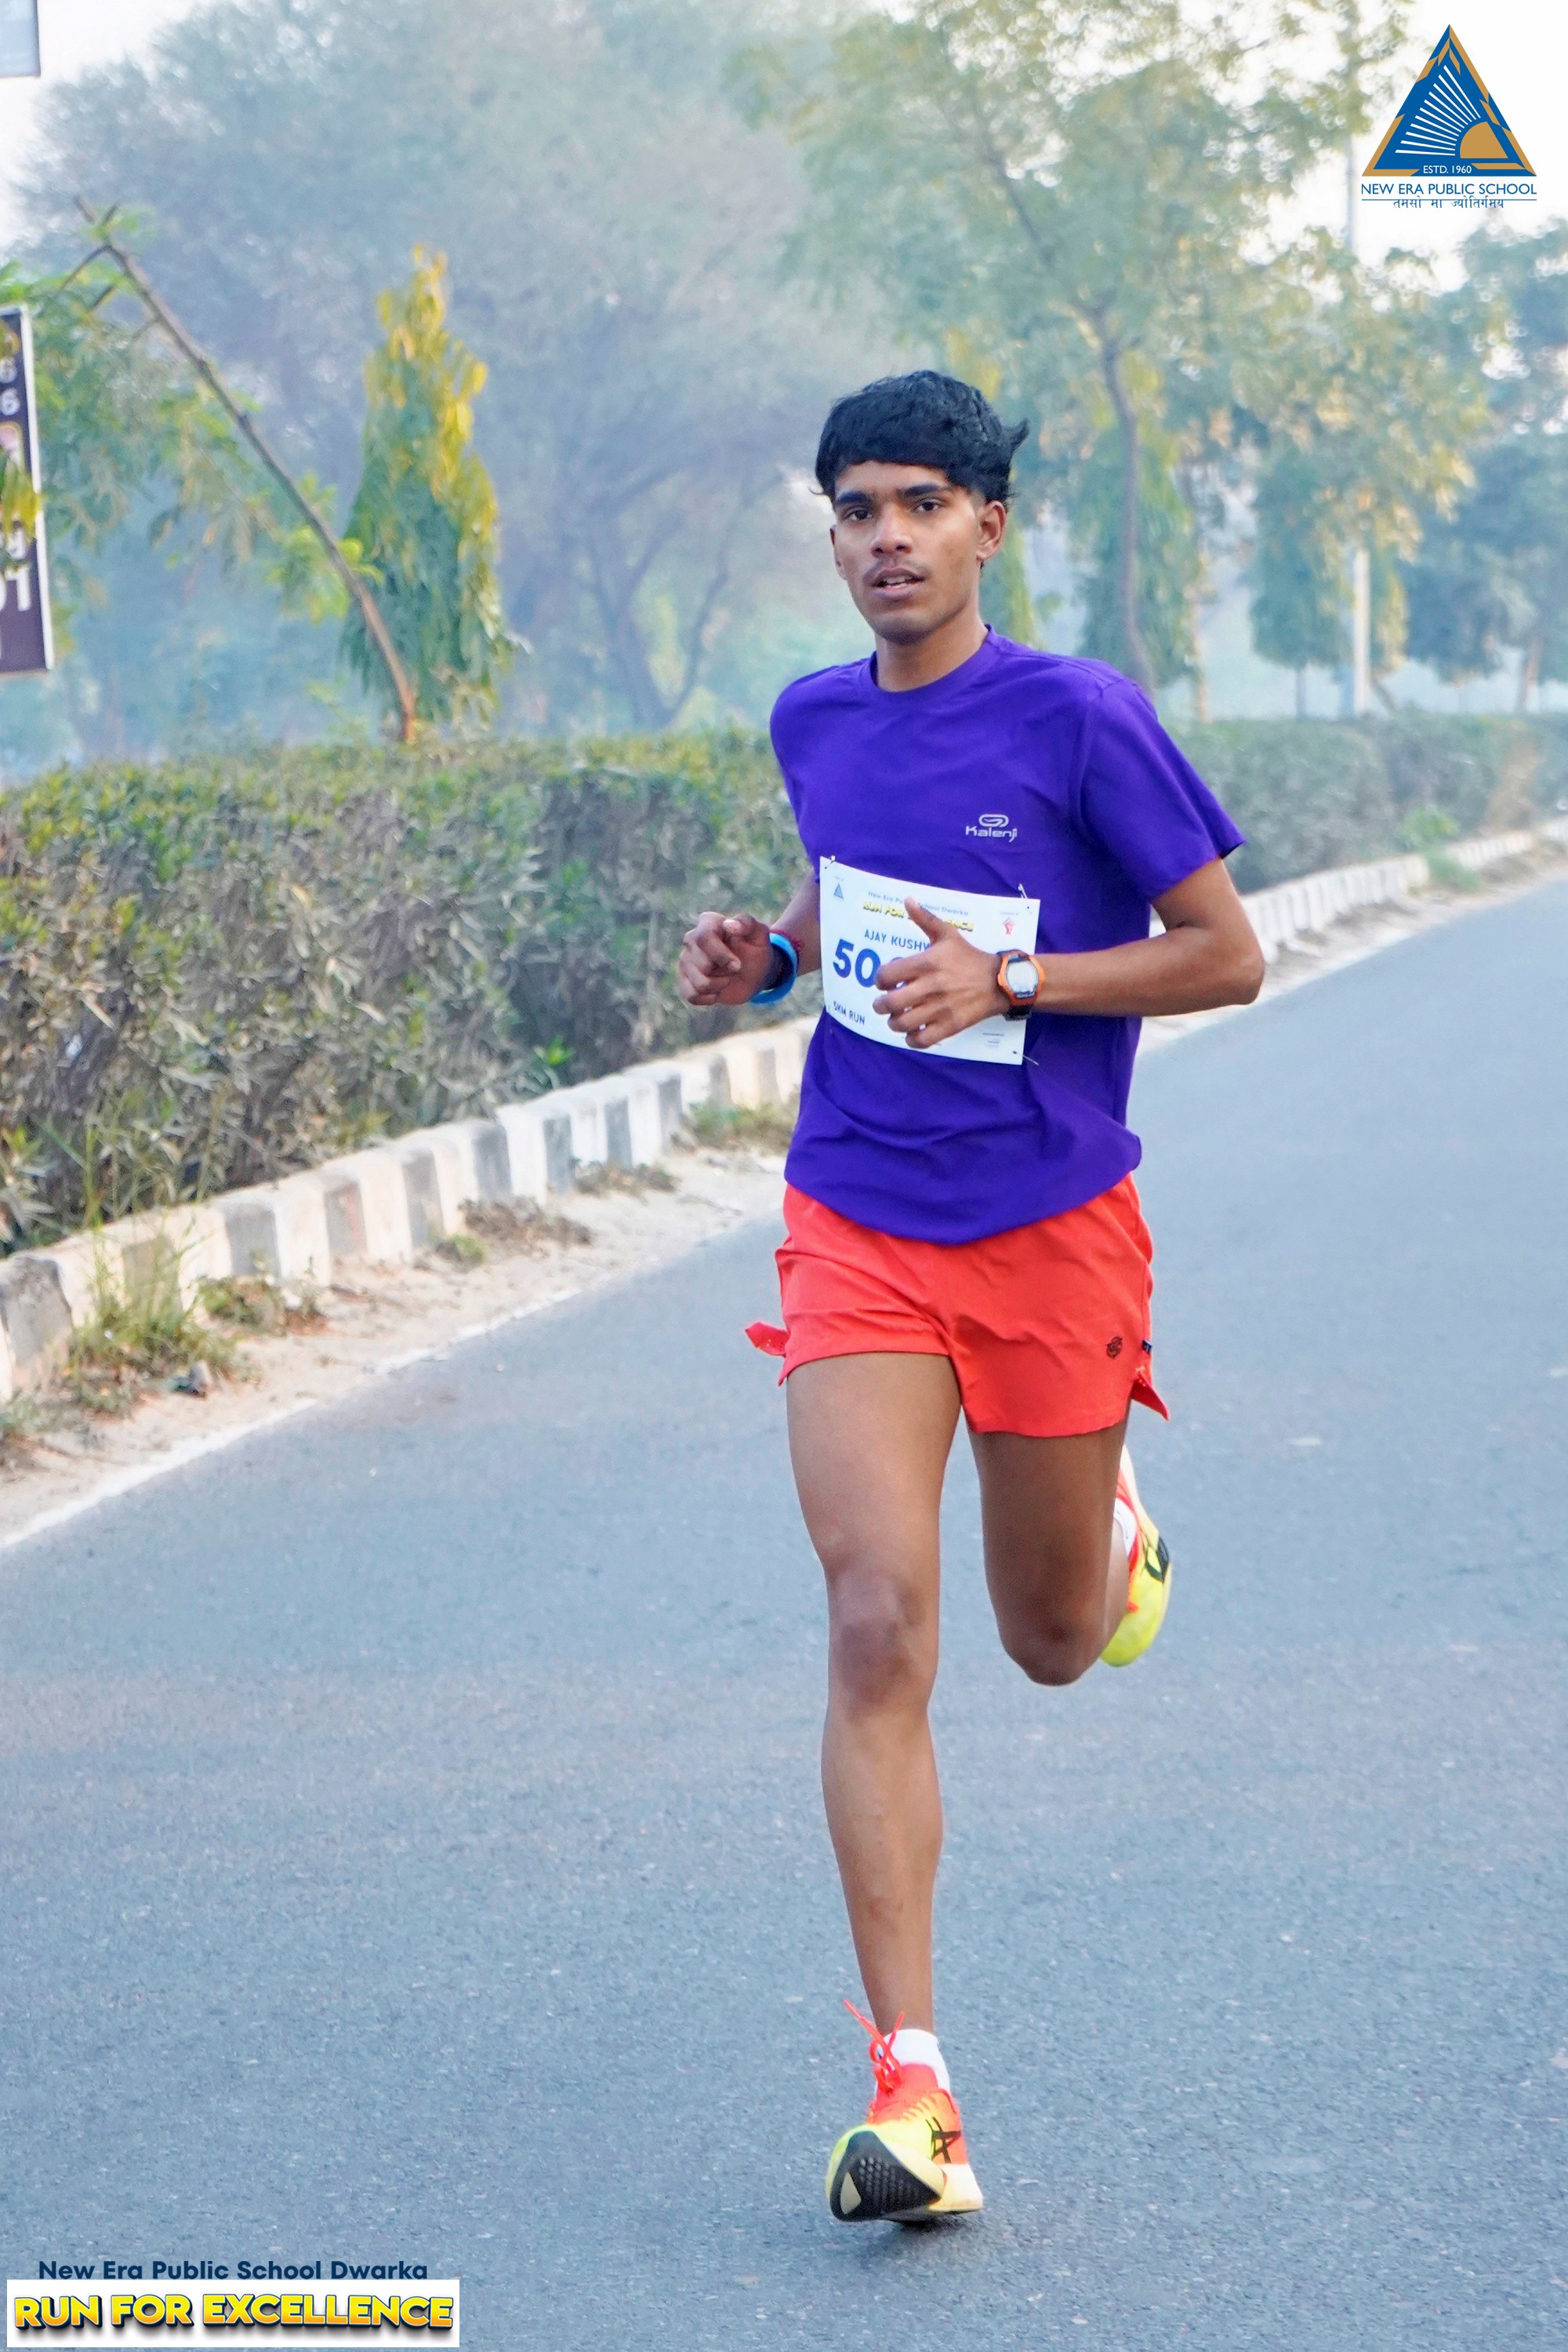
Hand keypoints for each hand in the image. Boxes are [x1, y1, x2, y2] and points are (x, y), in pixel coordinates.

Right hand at [678, 910, 778, 1007]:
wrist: (753, 972)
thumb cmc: (755, 950)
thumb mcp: (759, 935)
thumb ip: (747, 924)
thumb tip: (728, 924)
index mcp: (708, 923)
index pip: (703, 937)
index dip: (721, 955)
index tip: (737, 965)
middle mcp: (691, 939)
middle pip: (703, 965)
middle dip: (726, 973)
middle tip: (735, 968)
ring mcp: (685, 960)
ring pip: (699, 983)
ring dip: (720, 986)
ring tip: (726, 978)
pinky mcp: (684, 980)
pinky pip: (692, 996)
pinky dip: (709, 998)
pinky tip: (717, 991)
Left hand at [871, 900, 1008, 1047]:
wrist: (1000, 981)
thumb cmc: (969, 957)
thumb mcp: (948, 935)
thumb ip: (925, 919)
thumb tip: (907, 900)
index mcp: (927, 963)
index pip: (886, 975)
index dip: (880, 980)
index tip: (885, 982)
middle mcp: (931, 986)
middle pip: (890, 1004)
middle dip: (880, 1006)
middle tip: (883, 1004)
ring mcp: (940, 1008)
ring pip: (902, 1024)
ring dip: (894, 1023)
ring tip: (898, 1018)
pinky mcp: (950, 1026)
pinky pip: (921, 1040)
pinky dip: (912, 1040)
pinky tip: (913, 1032)